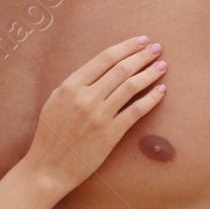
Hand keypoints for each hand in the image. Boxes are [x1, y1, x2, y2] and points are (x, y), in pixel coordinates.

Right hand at [23, 36, 166, 193]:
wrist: (48, 168)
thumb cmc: (50, 135)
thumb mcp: (54, 101)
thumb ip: (75, 85)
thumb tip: (100, 70)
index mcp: (70, 86)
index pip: (104, 59)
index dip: (126, 47)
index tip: (141, 40)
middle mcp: (86, 97)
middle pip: (121, 69)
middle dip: (142, 55)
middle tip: (157, 48)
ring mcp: (99, 115)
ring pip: (131, 86)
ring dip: (150, 73)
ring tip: (162, 65)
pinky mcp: (110, 134)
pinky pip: (136, 111)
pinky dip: (151, 98)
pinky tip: (161, 90)